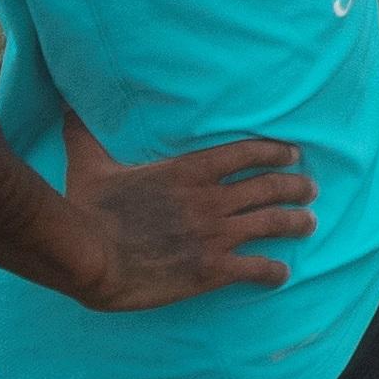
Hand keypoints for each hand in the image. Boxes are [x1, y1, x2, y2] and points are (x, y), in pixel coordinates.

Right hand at [53, 109, 312, 307]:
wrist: (88, 256)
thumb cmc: (88, 210)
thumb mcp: (88, 163)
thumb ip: (86, 133)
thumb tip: (67, 104)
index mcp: (188, 170)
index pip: (246, 152)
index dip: (275, 151)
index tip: (293, 153)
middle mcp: (210, 199)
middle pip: (269, 187)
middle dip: (296, 186)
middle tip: (312, 189)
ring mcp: (214, 235)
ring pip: (272, 224)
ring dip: (296, 223)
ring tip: (310, 223)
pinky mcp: (211, 270)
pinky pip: (256, 269)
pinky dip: (274, 271)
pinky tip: (282, 274)